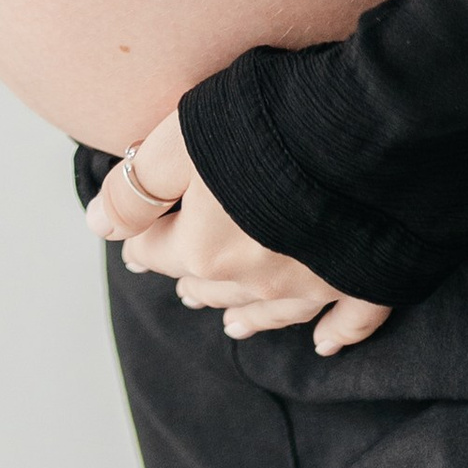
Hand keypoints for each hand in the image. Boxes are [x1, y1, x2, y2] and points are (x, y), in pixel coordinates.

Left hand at [87, 109, 391, 358]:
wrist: (369, 130)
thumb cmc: (266, 122)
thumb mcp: (178, 140)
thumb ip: (136, 187)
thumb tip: (98, 225)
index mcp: (206, 249)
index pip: (156, 252)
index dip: (140, 242)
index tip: (134, 244)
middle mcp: (256, 278)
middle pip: (210, 286)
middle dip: (191, 282)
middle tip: (181, 285)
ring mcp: (315, 284)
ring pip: (269, 311)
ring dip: (247, 317)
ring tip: (231, 326)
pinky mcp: (366, 280)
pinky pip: (347, 322)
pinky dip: (334, 335)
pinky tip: (324, 345)